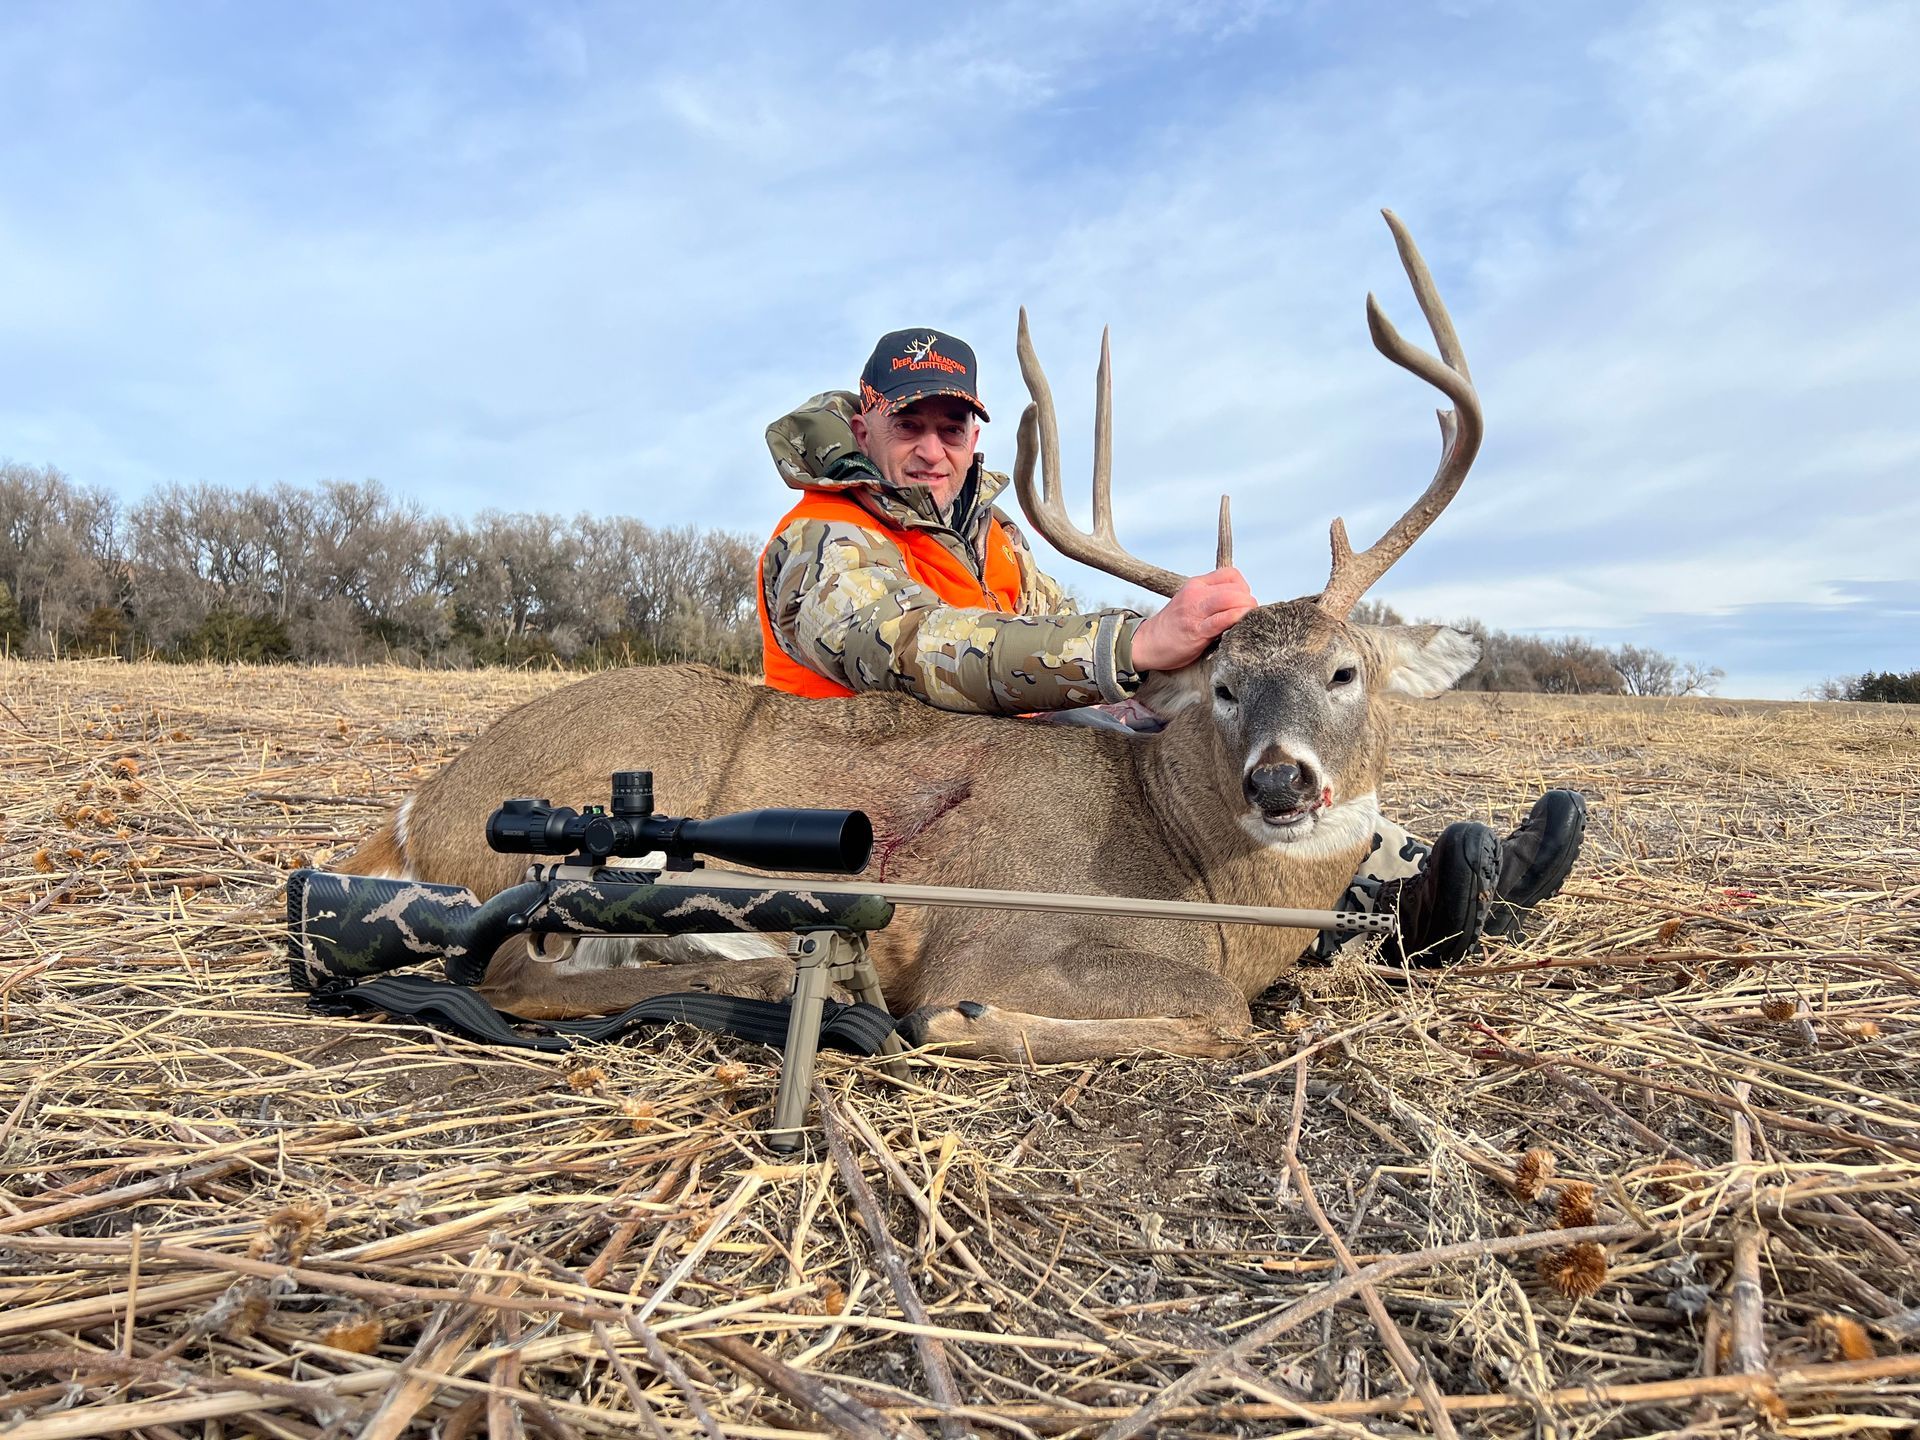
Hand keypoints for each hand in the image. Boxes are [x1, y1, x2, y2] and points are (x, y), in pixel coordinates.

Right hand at [1130, 568, 1257, 672]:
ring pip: (1231, 599)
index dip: (1243, 587)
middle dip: (1248, 600)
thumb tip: (1241, 604)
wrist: (1146, 643)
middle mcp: (1196, 594)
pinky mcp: (1196, 631)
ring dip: (1246, 609)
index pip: (1230, 575)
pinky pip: (1222, 620)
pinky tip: (1240, 622)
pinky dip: (1236, 618)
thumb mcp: (1189, 602)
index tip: (1242, 602)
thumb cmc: (1172, 626)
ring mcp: (1195, 611)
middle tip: (1249, 614)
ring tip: (1247, 619)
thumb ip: (1211, 599)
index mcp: (1196, 585)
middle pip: (1235, 587)